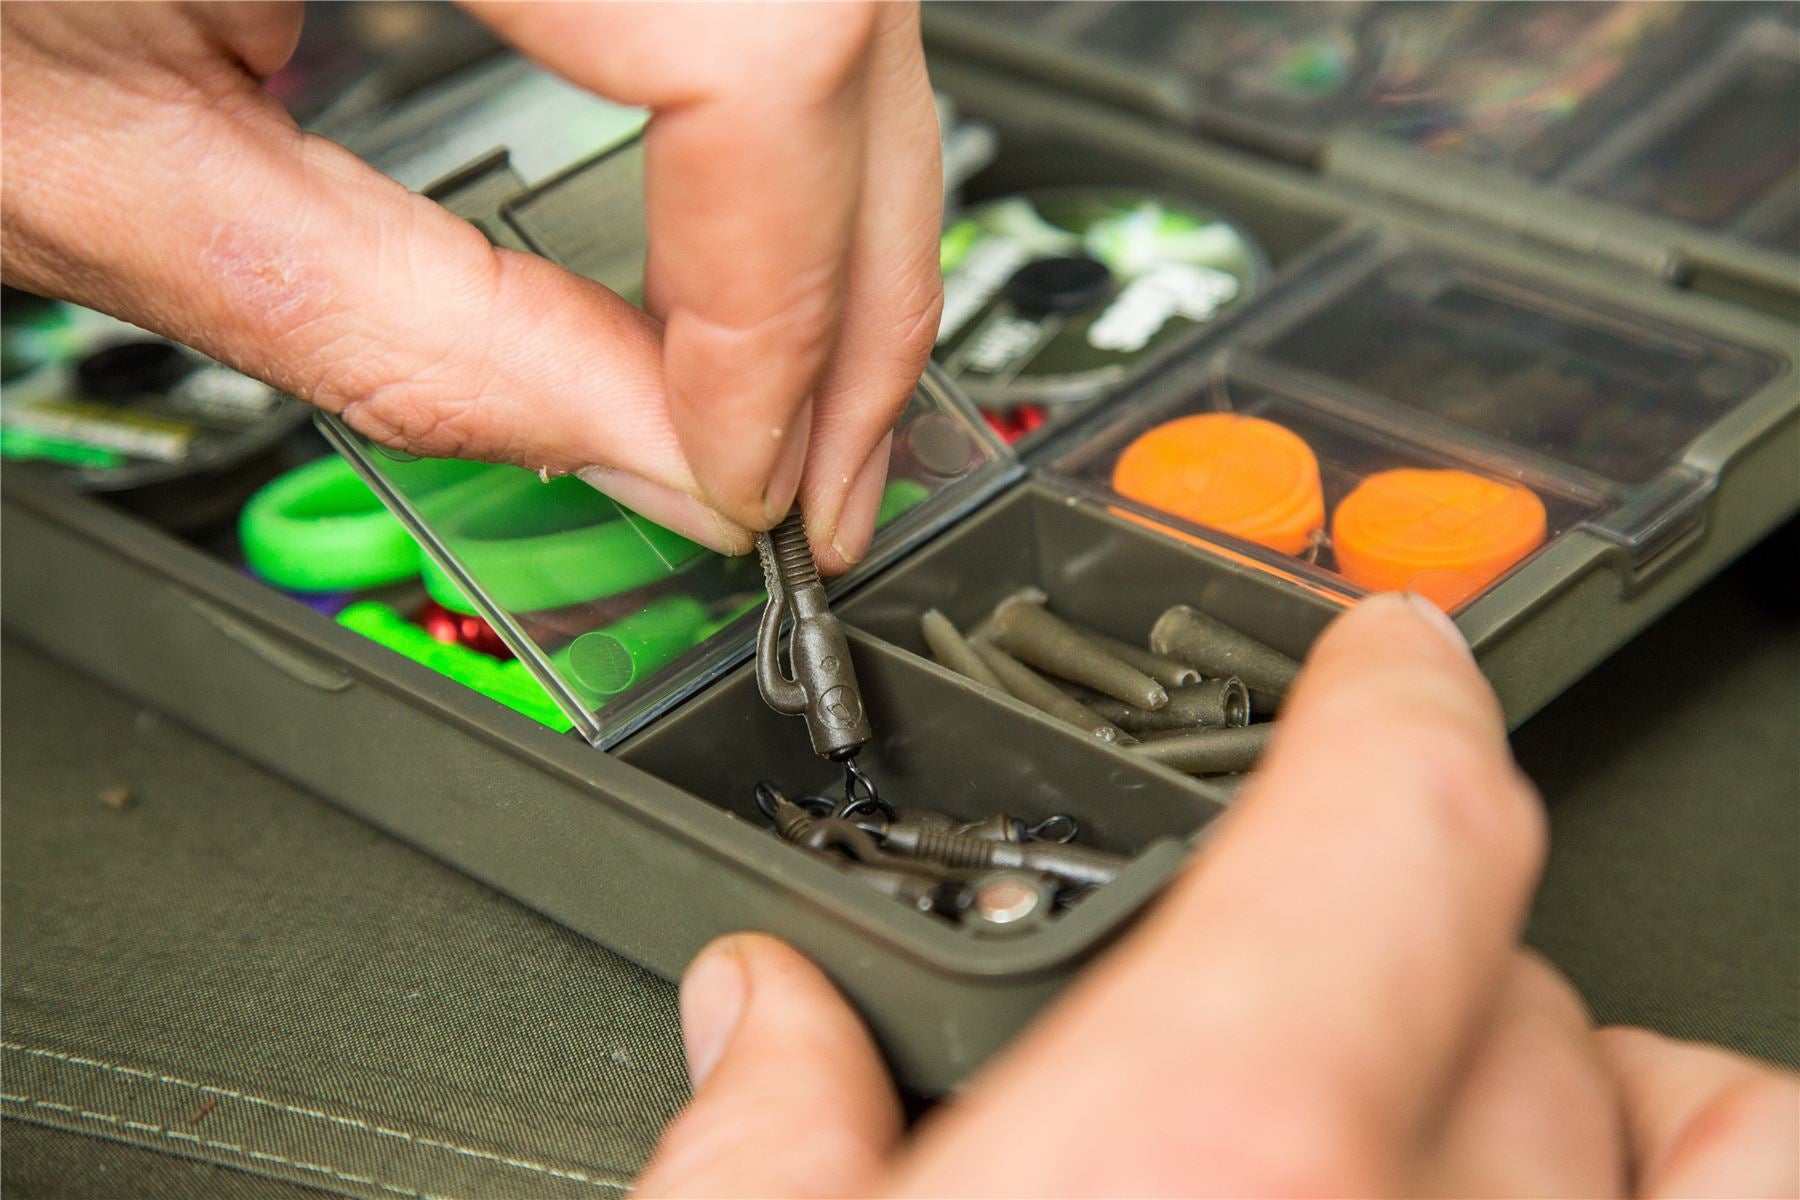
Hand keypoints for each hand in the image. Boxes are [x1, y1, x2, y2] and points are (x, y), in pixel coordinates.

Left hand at [0, 1, 941, 568]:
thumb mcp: (86, 165)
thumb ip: (405, 328)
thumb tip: (662, 461)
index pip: (749, 40)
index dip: (783, 292)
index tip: (745, 470)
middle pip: (833, 5)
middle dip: (861, 278)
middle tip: (827, 469)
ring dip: (844, 202)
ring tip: (802, 385)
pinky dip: (771, 118)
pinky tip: (748, 237)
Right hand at [637, 594, 1799, 1196]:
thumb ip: (752, 1130)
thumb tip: (754, 1018)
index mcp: (1196, 1157)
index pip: (1389, 816)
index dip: (1395, 695)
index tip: (1382, 654)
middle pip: (1485, 974)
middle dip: (1378, 930)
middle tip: (1264, 965)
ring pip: (1664, 1113)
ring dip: (1566, 1046)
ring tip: (1478, 1041)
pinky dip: (1714, 1156)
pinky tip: (1614, 1153)